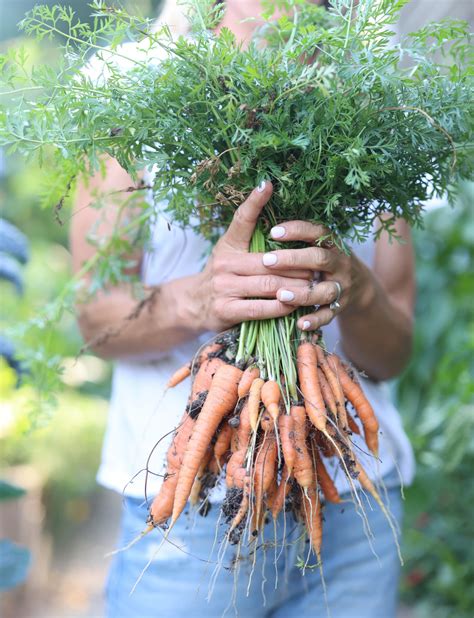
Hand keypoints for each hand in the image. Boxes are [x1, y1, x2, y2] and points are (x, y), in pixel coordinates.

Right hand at [190, 182, 312, 331]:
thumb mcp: (230, 251)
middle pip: (268, 261)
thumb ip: (250, 237)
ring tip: (312, 286)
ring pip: (268, 284)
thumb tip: (276, 210)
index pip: (242, 220)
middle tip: (317, 267)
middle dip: (296, 265)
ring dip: (295, 286)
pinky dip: (282, 307)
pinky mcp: (226, 310)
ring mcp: (224, 287)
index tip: (267, 185)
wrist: (193, 304)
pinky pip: (261, 309)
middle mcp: (224, 263)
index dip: (254, 202)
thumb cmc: (223, 274)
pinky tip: (294, 305)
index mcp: (228, 245)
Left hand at [262, 221, 375, 330]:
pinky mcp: (339, 307)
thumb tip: (265, 225)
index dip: (297, 230)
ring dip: (303, 293)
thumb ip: (300, 238)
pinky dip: (315, 320)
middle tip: (267, 260)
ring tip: (281, 294)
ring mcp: (341, 287)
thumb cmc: (326, 261)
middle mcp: (340, 264)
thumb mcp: (321, 245)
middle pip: (320, 259)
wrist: (359, 285)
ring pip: (325, 291)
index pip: (317, 232)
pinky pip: (328, 315)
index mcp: (333, 244)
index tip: (273, 231)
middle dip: (293, 260)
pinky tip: (300, 324)